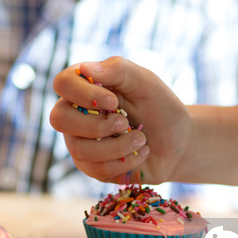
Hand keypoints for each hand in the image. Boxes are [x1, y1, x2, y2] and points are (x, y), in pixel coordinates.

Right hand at [50, 56, 190, 184]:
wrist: (178, 142)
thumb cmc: (159, 106)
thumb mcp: (146, 82)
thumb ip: (118, 69)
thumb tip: (85, 69)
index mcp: (85, 86)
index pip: (62, 84)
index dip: (83, 94)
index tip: (114, 101)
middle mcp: (76, 113)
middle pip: (58, 119)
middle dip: (96, 126)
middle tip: (124, 122)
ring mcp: (80, 141)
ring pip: (79, 149)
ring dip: (118, 146)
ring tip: (141, 139)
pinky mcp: (90, 166)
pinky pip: (95, 169)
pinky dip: (124, 162)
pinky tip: (139, 153)